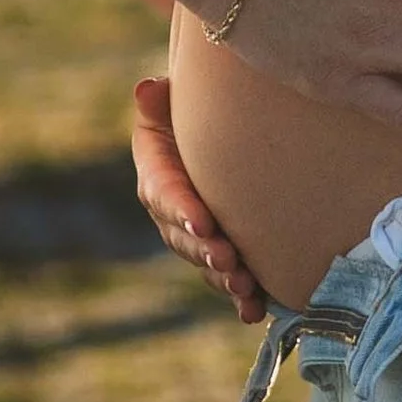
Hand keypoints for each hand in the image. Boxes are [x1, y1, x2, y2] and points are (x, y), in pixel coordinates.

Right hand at [132, 76, 267, 324]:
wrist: (230, 134)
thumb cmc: (193, 113)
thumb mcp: (174, 103)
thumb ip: (161, 100)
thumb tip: (148, 90)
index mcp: (158, 175)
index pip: (164, 193)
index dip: (181, 209)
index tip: (202, 221)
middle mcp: (173, 214)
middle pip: (184, 238)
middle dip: (205, 250)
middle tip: (228, 256)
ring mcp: (199, 239)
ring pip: (206, 264)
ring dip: (223, 278)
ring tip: (244, 285)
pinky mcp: (226, 256)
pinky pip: (229, 281)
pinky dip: (241, 299)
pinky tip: (254, 311)